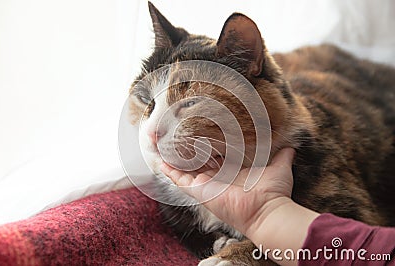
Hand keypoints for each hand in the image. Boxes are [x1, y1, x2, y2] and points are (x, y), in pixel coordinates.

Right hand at [161, 148, 295, 237]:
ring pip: (184, 170)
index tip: (201, 133)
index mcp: (231, 172)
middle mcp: (216, 178)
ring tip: (163, 145)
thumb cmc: (272, 192)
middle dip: (187, 151)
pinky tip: (159, 161)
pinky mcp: (198, 190)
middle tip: (177, 136)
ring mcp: (205, 184)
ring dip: (174, 159)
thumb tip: (292, 146)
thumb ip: (283, 155)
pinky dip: (168, 171)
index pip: (215, 157)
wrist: (266, 210)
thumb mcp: (278, 167)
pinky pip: (178, 180)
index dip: (208, 146)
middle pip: (197, 162)